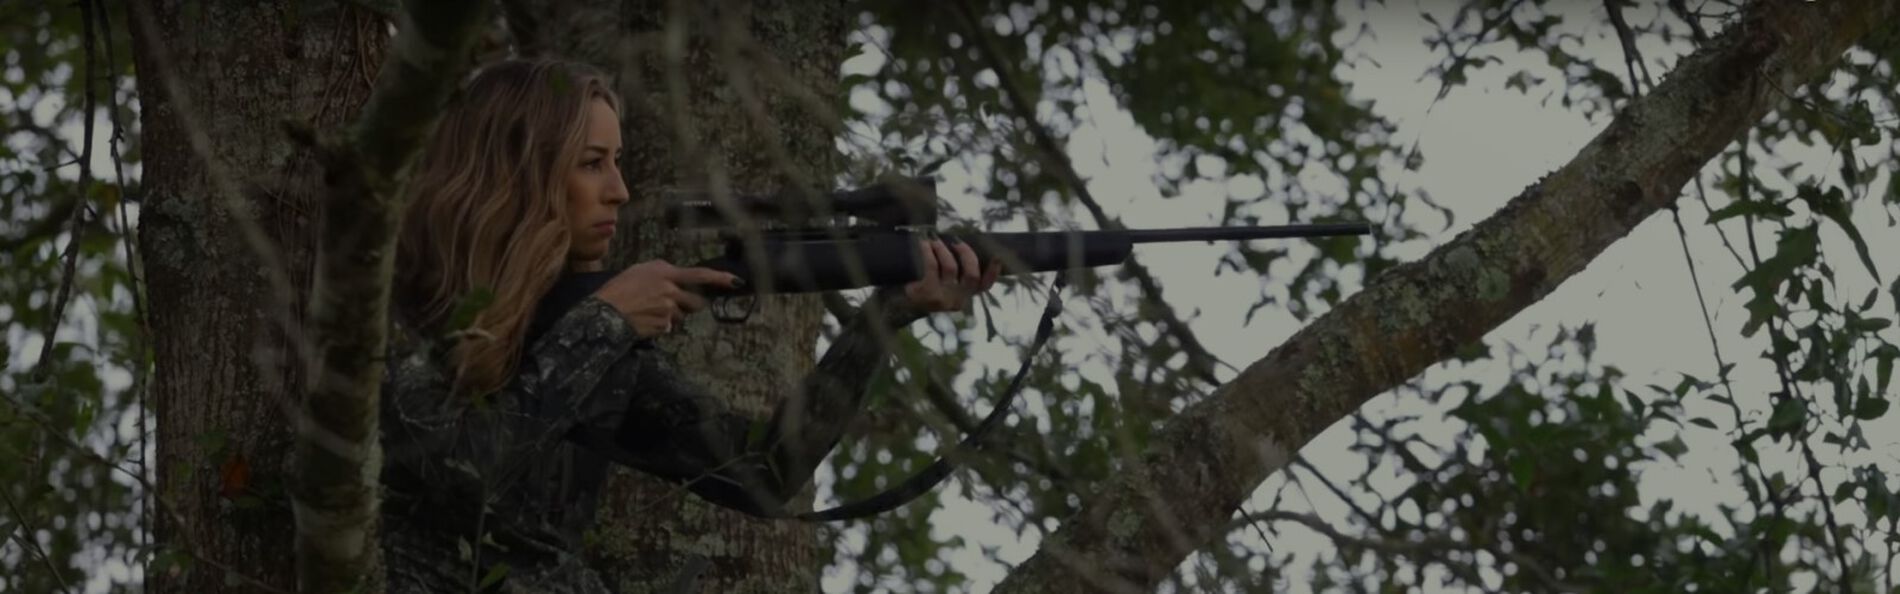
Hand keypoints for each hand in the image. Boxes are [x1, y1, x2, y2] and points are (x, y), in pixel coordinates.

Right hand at [593, 259, 741, 336]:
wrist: (603, 312)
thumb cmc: (618, 290)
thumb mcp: (639, 271)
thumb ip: (662, 272)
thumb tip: (678, 279)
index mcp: (664, 272)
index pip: (699, 274)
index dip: (720, 278)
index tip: (735, 281)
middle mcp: (670, 289)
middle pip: (696, 302)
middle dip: (689, 306)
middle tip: (671, 305)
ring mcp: (668, 309)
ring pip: (681, 316)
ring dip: (671, 317)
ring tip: (648, 312)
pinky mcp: (663, 325)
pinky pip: (668, 328)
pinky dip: (660, 326)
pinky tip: (644, 321)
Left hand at [904, 238, 1000, 313]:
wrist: (898, 302)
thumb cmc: (924, 287)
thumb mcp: (943, 283)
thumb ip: (956, 273)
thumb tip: (962, 244)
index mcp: (964, 296)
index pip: (984, 286)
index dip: (993, 272)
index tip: (996, 256)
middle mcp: (957, 300)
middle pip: (972, 274)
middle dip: (966, 253)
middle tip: (956, 241)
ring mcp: (943, 298)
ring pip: (951, 267)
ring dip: (943, 249)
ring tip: (934, 240)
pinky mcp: (928, 293)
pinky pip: (932, 266)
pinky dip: (929, 252)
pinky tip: (924, 244)